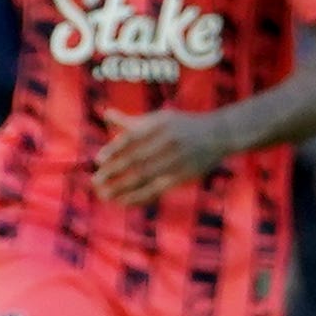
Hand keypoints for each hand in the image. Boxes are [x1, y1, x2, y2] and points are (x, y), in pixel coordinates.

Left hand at [88, 107, 230, 202]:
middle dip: (114, 172)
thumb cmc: (182, 125)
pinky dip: (140, 196)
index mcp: (159, 125)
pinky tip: (124, 202)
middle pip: (137, 159)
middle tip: (95, 181)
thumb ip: (131, 121)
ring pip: (146, 177)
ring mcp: (178, 160)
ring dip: (123, 188)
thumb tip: (105, 113)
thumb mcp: (159, 119)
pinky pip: (159, 188)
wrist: (220, 134)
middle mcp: (168, 142)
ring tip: (104, 195)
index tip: (99, 160)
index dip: (115, 149)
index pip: (133, 138)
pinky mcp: (184, 175)